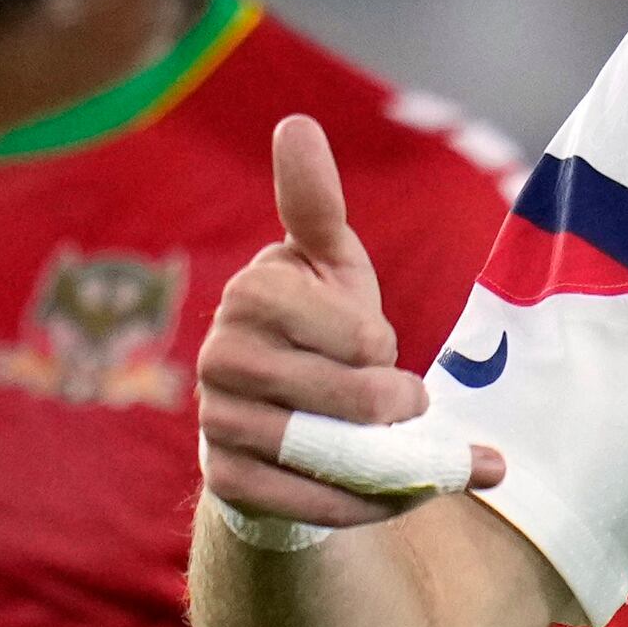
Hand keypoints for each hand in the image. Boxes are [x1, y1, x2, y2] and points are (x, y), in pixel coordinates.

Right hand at [195, 116, 504, 531]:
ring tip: (409, 449)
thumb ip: (318, 204)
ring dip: (390, 460)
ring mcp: (218, 424)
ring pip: (332, 454)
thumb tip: (296, 123)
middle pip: (350, 397)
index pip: (359, 335)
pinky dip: (366, 503)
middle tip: (405, 404)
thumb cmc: (318, 328)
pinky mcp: (226, 482)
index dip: (382, 346)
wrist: (283, 414)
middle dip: (396, 407)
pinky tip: (394, 492)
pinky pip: (312, 504)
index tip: (375, 344)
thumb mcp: (328, 264)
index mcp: (251, 295)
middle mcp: (219, 359)